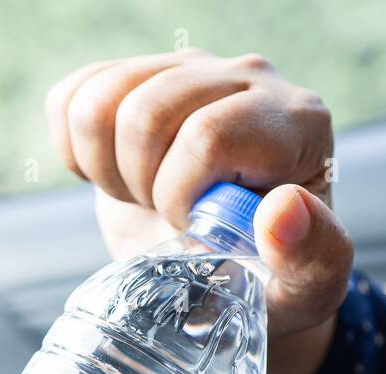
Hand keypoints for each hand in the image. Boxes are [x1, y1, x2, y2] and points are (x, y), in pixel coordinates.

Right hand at [45, 49, 353, 373]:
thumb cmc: (270, 281)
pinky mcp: (138, 76)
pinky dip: (75, 151)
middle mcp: (247, 79)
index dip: (180, 196)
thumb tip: (283, 208)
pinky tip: (113, 176)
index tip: (196, 230)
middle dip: (140, 186)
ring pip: (99, 102)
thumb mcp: (306, 291)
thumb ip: (314, 256)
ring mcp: (188, 71)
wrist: (226, 268)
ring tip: (142, 198)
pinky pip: (71, 96)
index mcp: (298, 124)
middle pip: (146, 114)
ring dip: (105, 169)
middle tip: (166, 219)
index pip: (206, 137)